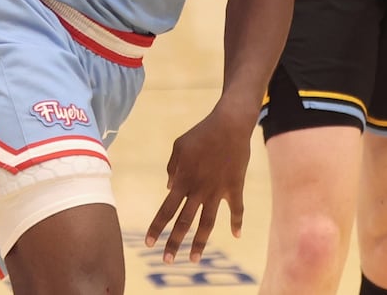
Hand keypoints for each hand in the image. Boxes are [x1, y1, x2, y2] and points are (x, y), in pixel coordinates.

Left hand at [145, 103, 252, 264]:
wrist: (230, 124)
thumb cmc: (201, 133)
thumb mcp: (179, 146)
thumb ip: (172, 168)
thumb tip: (169, 188)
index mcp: (183, 180)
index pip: (166, 210)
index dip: (156, 228)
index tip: (149, 244)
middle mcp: (199, 190)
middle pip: (184, 222)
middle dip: (174, 243)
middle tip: (167, 261)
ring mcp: (218, 190)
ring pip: (207, 223)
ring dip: (199, 243)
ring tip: (194, 259)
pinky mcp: (235, 186)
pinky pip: (237, 209)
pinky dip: (237, 222)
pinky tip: (237, 235)